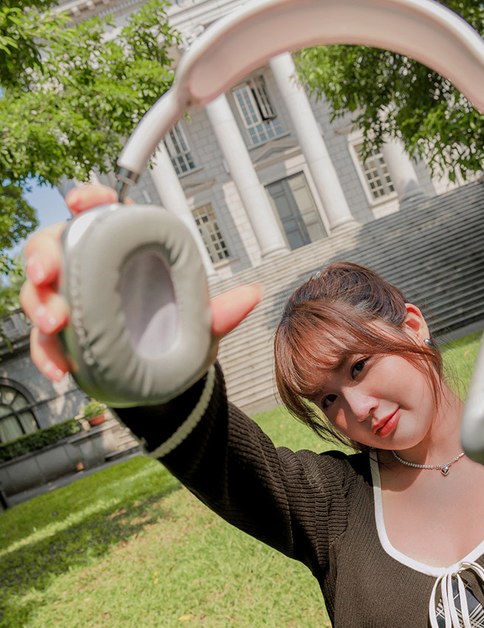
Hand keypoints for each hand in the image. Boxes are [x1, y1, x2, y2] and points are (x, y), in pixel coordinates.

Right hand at [20, 183, 261, 383]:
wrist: (164, 379)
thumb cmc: (177, 334)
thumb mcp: (199, 324)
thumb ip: (219, 312)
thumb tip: (252, 296)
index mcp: (123, 253)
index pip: (100, 214)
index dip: (87, 200)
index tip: (80, 202)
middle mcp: (90, 271)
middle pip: (53, 248)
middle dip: (43, 257)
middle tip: (48, 275)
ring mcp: (72, 303)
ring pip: (39, 292)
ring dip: (41, 306)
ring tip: (57, 324)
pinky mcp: (63, 338)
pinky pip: (45, 343)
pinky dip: (48, 355)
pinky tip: (63, 371)